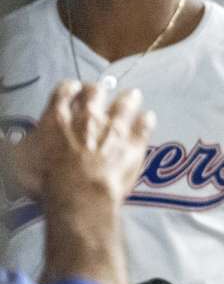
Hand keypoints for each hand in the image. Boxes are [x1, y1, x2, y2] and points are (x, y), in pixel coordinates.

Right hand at [14, 81, 152, 207]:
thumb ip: (12, 149)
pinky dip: (146, 120)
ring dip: (128, 99)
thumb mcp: (17, 161)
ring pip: (124, 104)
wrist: (80, 194)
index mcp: (57, 118)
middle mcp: (87, 117)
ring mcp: (113, 128)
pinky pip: (143, 126)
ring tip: (132, 95)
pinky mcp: (134, 144)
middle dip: (98, 90)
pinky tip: (148, 116)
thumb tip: (5, 143)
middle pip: (96, 93)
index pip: (63, 93)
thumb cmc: (45, 180)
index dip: (69, 89)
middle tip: (101, 91)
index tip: (73, 88)